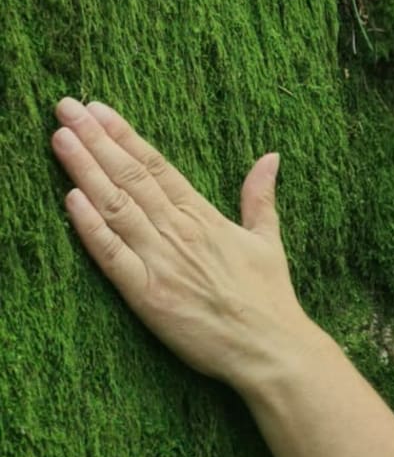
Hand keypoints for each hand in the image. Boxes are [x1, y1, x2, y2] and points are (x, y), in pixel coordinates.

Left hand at [50, 97, 310, 389]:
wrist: (271, 348)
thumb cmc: (270, 299)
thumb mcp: (267, 240)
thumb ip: (260, 197)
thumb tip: (270, 157)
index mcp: (205, 217)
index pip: (157, 166)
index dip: (125, 136)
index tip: (98, 110)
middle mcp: (179, 232)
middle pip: (131, 177)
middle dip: (95, 140)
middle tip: (66, 108)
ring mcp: (161, 262)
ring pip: (116, 206)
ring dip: (86, 170)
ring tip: (61, 138)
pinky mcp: (147, 295)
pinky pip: (112, 255)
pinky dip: (90, 226)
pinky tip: (71, 198)